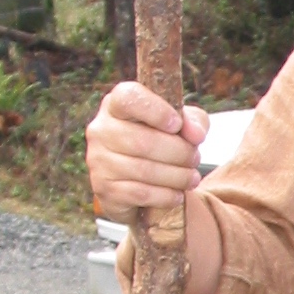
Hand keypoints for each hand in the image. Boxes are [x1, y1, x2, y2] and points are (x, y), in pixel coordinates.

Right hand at [86, 81, 209, 216]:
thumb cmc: (161, 143)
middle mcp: (101, 130)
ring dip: (177, 177)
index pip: (128, 98)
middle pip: (143, 141)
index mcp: (116, 105)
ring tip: (192, 178)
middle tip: (195, 159)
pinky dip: (166, 196)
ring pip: (144, 170)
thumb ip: (193, 121)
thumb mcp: (181, 125)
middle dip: (179, 152)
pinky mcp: (104, 188)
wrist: (137, 184)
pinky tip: (178, 195)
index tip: (176, 124)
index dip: (156, 110)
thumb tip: (195, 134)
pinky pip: (141, 194)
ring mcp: (98, 160)